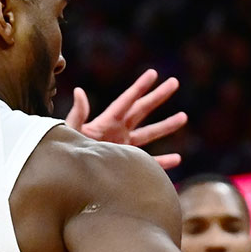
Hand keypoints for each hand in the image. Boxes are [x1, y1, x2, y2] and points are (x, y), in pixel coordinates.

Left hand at [64, 69, 187, 168]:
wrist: (69, 178)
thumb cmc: (67, 153)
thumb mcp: (71, 132)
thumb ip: (78, 114)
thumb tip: (80, 92)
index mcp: (106, 122)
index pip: (126, 101)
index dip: (139, 87)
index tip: (153, 74)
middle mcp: (118, 132)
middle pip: (142, 110)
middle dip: (158, 96)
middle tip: (174, 82)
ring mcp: (124, 147)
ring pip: (150, 134)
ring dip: (167, 125)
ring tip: (183, 116)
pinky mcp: (126, 164)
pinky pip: (149, 163)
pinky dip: (164, 162)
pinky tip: (177, 159)